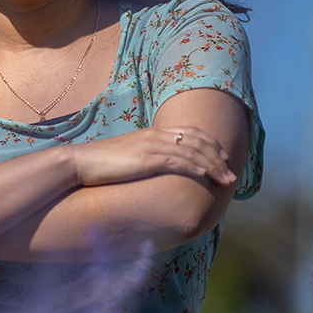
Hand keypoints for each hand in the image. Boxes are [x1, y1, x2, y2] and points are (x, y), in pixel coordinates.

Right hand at [71, 126, 236, 187]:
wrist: (80, 163)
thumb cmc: (101, 163)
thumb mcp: (128, 156)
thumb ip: (145, 156)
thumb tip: (157, 167)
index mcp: (152, 133)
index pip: (189, 132)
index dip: (210, 144)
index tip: (223, 157)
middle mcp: (155, 136)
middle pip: (196, 141)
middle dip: (218, 157)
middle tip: (232, 173)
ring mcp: (151, 146)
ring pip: (192, 151)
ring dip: (213, 166)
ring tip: (226, 179)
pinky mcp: (146, 159)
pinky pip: (177, 160)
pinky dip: (194, 166)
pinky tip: (205, 175)